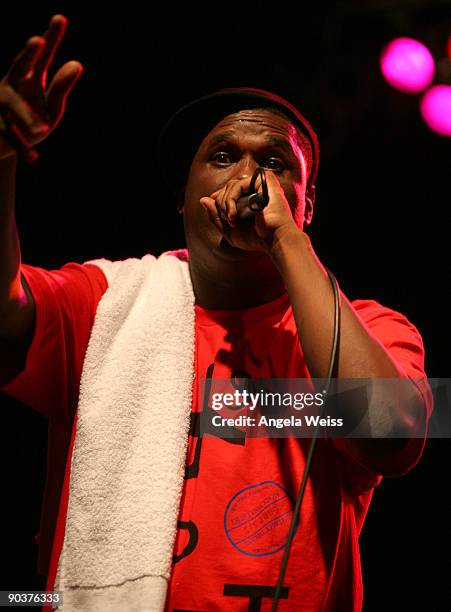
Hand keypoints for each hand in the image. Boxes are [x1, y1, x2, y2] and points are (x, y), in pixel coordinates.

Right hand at [0, 14, 82, 161]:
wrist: (4, 145)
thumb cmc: (32, 120)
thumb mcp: (51, 107)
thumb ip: (60, 88)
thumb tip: (77, 64)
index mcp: (28, 78)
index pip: (41, 57)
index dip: (51, 37)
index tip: (61, 18)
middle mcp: (12, 86)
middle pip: (18, 67)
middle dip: (28, 56)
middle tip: (38, 41)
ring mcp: (1, 106)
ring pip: (12, 106)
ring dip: (26, 117)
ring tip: (42, 128)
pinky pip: (10, 137)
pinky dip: (23, 147)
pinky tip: (34, 157)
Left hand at [199, 170, 297, 253]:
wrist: (275, 239)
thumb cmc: (257, 238)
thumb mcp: (230, 231)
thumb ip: (216, 216)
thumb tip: (202, 199)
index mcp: (252, 197)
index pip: (228, 190)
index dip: (219, 199)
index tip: (220, 214)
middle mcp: (256, 188)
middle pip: (227, 187)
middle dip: (221, 204)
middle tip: (227, 220)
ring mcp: (261, 182)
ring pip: (231, 185)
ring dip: (225, 204)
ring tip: (231, 220)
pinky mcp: (264, 179)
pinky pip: (238, 184)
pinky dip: (231, 199)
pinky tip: (234, 214)